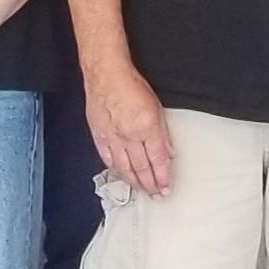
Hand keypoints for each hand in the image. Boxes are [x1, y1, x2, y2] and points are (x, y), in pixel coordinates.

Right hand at [87, 61, 173, 196]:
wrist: (105, 74)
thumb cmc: (131, 85)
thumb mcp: (156, 107)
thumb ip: (163, 133)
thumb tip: (169, 153)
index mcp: (147, 128)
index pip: (158, 160)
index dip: (163, 177)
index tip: (166, 188)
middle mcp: (130, 136)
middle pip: (142, 168)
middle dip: (151, 184)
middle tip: (156, 195)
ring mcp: (113, 137)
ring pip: (125, 168)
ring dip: (135, 182)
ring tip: (142, 190)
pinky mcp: (99, 135)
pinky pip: (108, 159)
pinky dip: (116, 170)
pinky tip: (122, 175)